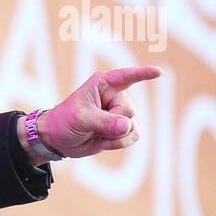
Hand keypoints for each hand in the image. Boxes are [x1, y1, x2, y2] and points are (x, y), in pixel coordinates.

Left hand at [25, 65, 161, 162]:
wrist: (58, 140)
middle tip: (91, 123)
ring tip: (95, 132)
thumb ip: (105, 121)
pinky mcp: (123, 128)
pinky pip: (134, 136)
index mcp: (103, 84)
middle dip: (112, 122)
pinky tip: (103, 142)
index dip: (142, 73)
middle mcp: (116, 96)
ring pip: (132, 126)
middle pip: (129, 110)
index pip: (126, 76)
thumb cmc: (64, 121)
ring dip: (114, 135)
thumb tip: (127, 126)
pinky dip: (119, 143)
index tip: (158, 72)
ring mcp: (120, 113)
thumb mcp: (81, 119)